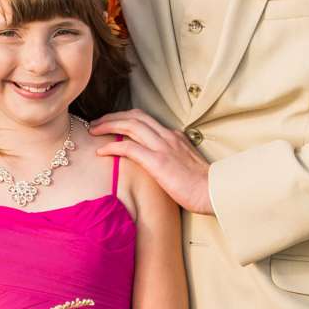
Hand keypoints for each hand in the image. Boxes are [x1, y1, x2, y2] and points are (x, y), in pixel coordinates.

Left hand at [89, 110, 212, 213]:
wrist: (214, 192)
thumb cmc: (203, 186)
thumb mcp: (186, 165)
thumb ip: (173, 159)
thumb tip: (160, 165)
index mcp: (175, 136)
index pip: (146, 119)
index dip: (125, 118)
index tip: (111, 123)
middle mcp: (168, 136)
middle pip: (134, 116)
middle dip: (112, 117)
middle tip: (96, 123)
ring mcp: (163, 147)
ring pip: (130, 125)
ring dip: (108, 125)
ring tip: (93, 131)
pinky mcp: (158, 161)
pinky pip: (129, 147)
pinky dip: (112, 146)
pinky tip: (101, 151)